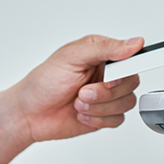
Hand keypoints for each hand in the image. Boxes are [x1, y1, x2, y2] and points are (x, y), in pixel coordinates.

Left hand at [9, 35, 143, 142]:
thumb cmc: (44, 82)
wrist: (30, 114)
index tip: (112, 78)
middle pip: (131, 83)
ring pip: (127, 103)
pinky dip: (98, 119)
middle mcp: (108, 74)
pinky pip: (118, 119)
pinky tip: (81, 113)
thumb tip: (133, 43)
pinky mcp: (106, 115)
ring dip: (100, 106)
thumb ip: (105, 48)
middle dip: (106, 92)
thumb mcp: (72, 57)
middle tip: (83, 91)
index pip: (132, 57)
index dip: (128, 69)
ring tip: (78, 102)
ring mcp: (108, 96)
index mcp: (103, 54)